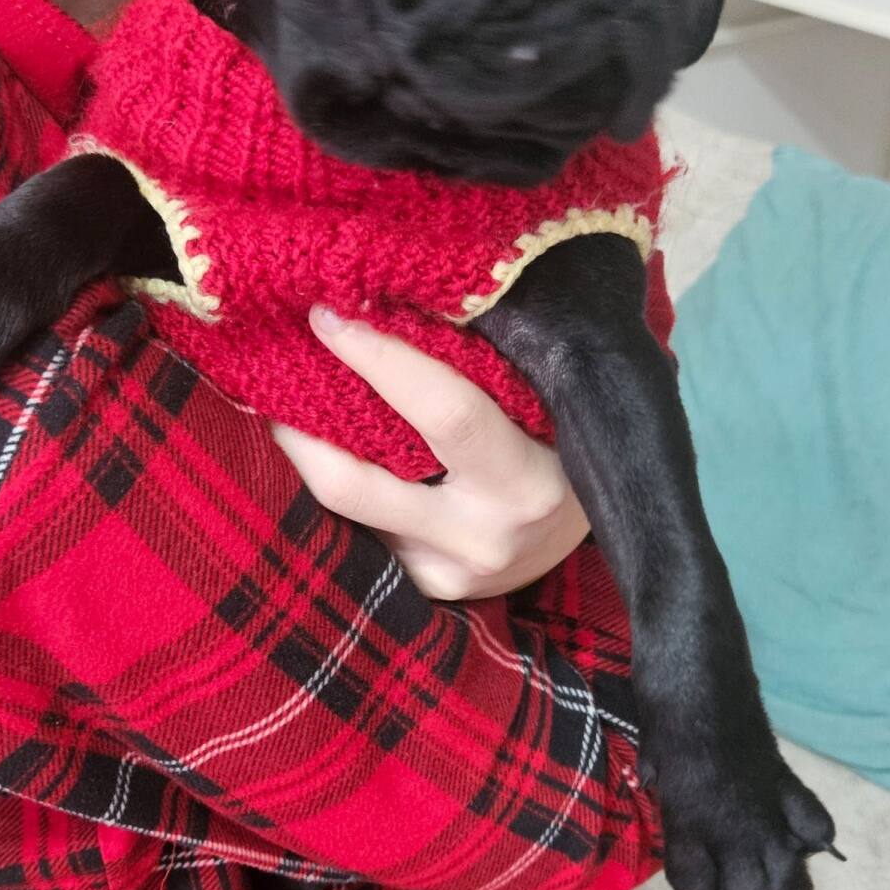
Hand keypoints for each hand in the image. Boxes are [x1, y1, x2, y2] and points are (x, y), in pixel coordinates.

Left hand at [270, 306, 589, 601]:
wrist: (619, 524)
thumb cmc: (571, 434)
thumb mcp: (544, 397)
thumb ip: (480, 360)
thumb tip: (387, 295)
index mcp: (526, 481)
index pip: (442, 410)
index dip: (378, 358)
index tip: (327, 315)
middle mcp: (484, 539)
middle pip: (354, 483)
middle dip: (297, 429)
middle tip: (269, 378)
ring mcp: (451, 575)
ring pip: (345, 514)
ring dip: (310, 459)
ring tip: (288, 407)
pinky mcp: (429, 594)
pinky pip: (363, 533)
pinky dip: (345, 489)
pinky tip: (333, 453)